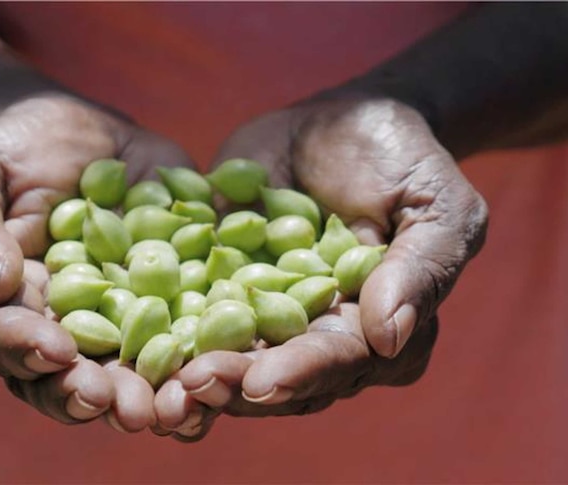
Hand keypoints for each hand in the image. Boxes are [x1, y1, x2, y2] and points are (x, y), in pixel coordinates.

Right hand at [0, 95, 191, 430]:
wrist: (73, 134)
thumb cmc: (5, 154)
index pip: (2, 340)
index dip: (24, 350)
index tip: (55, 350)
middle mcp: (54, 329)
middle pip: (63, 377)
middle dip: (90, 393)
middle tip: (117, 405)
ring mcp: (111, 322)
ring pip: (122, 374)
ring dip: (145, 396)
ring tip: (167, 409)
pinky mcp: (161, 304)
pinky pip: (178, 341)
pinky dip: (195, 364)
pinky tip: (215, 377)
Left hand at [154, 93, 487, 439]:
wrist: (349, 122)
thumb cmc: (406, 163)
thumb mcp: (437, 207)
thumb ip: (420, 270)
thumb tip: (389, 337)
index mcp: (374, 331)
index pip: (338, 361)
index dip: (300, 372)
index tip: (262, 382)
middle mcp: (316, 336)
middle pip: (276, 373)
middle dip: (234, 384)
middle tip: (193, 387)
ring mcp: (265, 314)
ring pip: (229, 355)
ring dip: (192, 372)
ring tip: (158, 382)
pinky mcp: (221, 283)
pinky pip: (187, 312)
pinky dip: (160, 331)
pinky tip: (130, 346)